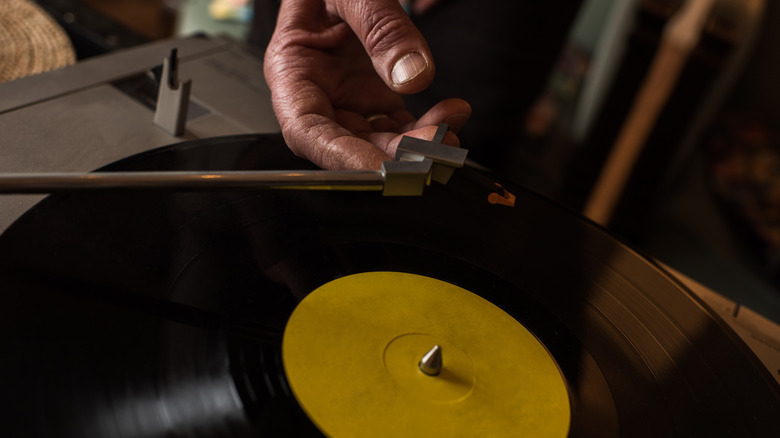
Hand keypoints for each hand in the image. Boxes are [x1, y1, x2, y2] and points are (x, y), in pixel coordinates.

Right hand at [263, 0, 470, 169]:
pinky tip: (449, 114)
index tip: (382, 168)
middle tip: (436, 147)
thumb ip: (381, 26)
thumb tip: (412, 76)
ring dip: (415, 143)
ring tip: (451, 127)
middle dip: (393, 152)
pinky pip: (397, 124)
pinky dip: (424, 126)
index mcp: (291, 70)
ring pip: (377, 140)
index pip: (306, 131)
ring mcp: (345, 97)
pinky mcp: (371, 95)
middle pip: (348, 143)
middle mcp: (316, 92)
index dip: (342, 157)